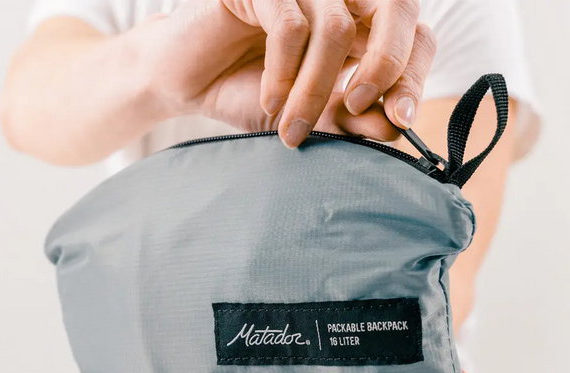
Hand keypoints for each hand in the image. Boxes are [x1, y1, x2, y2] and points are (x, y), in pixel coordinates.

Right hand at [127, 0, 435, 146]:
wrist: (189, 82)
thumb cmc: (248, 93)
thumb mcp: (310, 116)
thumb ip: (351, 120)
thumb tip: (395, 128)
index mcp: (358, 26)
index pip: (414, 35)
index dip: (415, 75)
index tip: (401, 121)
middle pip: (397, 8)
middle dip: (385, 66)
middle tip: (359, 108)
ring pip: (335, 29)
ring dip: (314, 91)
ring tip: (292, 126)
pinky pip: (291, 27)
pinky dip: (283, 74)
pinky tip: (269, 99)